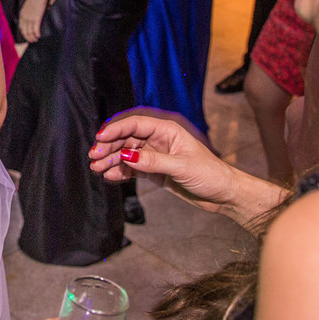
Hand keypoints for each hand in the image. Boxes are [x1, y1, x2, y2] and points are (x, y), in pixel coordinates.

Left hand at [18, 0, 51, 42]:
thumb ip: (37, 9)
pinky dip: (36, 34)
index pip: (21, 26)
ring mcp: (29, 18)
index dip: (24, 33)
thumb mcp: (33, 3)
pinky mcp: (36, 19)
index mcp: (22, 13)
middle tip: (32, 41)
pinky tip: (39, 36)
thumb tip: (47, 8)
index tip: (28, 36)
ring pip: (29, 32)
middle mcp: (24, 17)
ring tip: (36, 40)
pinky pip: (35, 30)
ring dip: (32, 37)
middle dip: (28, 37)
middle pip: (24, 31)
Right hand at [89, 111, 238, 215]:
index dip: (116, 129)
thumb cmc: (210, 175)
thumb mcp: (181, 166)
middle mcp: (158, 139)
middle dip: (109, 146)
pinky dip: (120, 172)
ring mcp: (155, 155)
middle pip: (127, 138)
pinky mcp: (154, 170)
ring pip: (127, 154)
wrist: (224, 195)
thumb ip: (153, 161)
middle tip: (94, 157)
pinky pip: (132, 168)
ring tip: (96, 169)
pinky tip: (110, 176)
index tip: (100, 138)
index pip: (135, 124)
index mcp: (167, 130)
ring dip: (111, 160)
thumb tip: (126, 156)